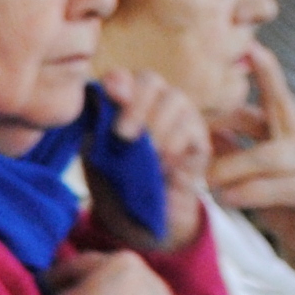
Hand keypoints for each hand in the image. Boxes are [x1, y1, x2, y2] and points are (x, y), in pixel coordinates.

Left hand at [94, 67, 207, 242]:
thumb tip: (101, 103)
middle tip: (124, 135)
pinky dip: (175, 146)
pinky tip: (163, 164)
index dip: (117, 81)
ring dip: (157, 127)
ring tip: (146, 155)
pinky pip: (192, 129)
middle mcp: (153, 101)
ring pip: (175, 100)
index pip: (121, 77)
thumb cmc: (113, 180)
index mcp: (123, 101)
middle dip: (136, 105)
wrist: (139, 217)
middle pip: (151, 80)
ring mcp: (181, 117)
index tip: (109, 92)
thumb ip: (96, 128)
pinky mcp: (199, 140)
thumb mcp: (95, 156)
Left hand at [207, 44, 294, 294]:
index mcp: (287, 131)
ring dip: (232, 166)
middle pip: (282, 107)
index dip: (264, 70)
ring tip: (204, 179)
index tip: (248, 44)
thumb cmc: (283, 203)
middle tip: (234, 73)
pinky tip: (227, 198)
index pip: (275, 95)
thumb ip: (230, 150)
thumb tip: (197, 127)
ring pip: (271, 155)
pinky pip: (282, 186)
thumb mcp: (251, 173)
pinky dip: (251, 191)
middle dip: (266, 85)